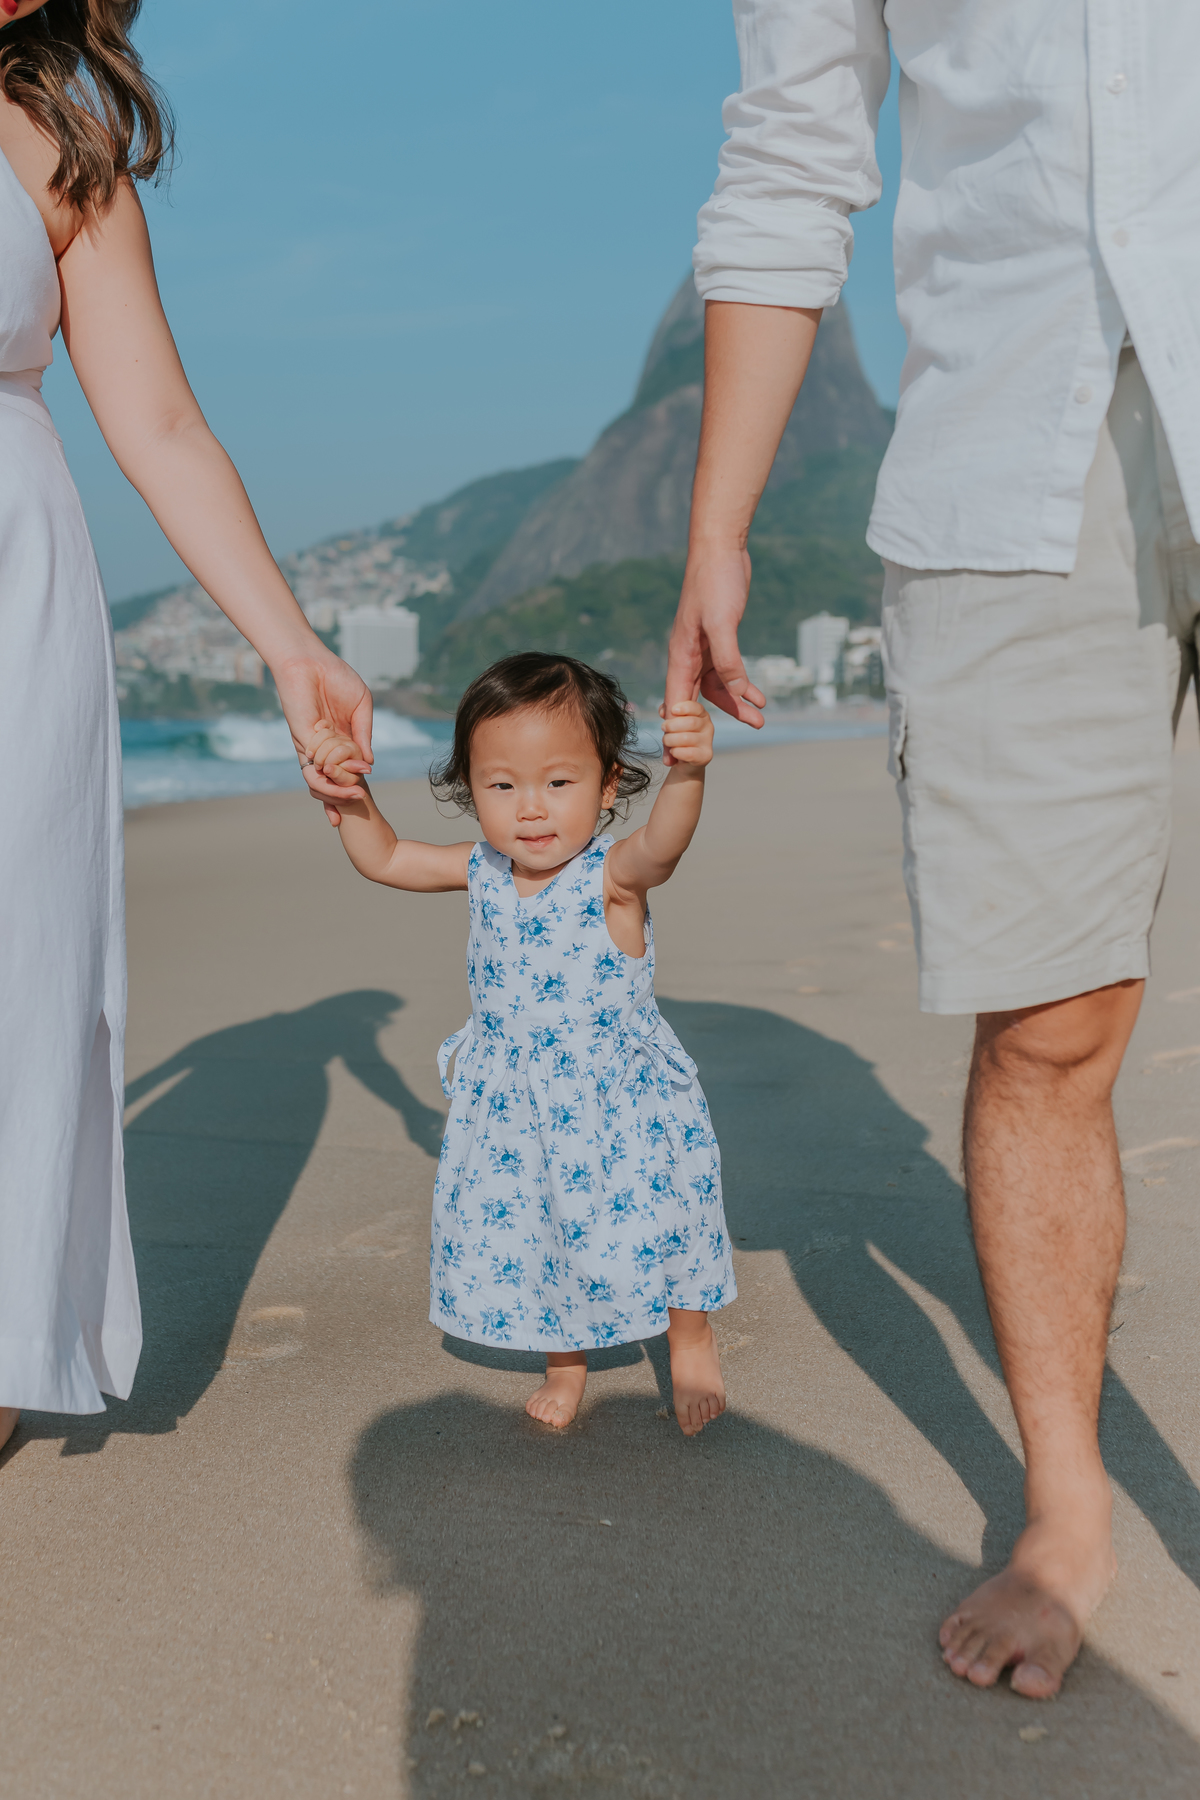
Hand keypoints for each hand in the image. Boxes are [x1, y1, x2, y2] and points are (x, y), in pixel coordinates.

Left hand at [271, 650, 372, 824]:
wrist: (309, 660)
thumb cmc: (336, 677)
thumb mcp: (361, 706)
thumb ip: (365, 734)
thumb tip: (369, 762)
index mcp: (340, 738)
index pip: (346, 768)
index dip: (353, 782)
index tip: (362, 789)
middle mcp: (325, 745)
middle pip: (333, 780)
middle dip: (345, 793)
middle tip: (359, 798)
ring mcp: (312, 744)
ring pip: (321, 780)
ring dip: (336, 791)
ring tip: (352, 795)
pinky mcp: (302, 740)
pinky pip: (313, 767)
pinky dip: (328, 777)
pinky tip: (342, 775)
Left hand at [657, 699, 714, 766]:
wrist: (684, 761)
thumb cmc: (678, 737)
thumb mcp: (672, 722)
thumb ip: (667, 712)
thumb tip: (663, 712)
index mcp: (702, 715)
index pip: (697, 708)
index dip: (685, 707)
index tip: (673, 710)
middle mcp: (708, 727)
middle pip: (691, 722)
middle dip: (672, 725)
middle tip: (664, 728)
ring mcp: (708, 742)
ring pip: (686, 738)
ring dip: (671, 739)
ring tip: (666, 741)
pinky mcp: (705, 755)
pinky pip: (689, 753)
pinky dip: (676, 752)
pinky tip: (673, 751)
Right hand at [664, 544, 763, 764]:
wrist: (722, 549)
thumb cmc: (716, 582)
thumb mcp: (723, 624)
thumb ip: (728, 661)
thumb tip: (737, 693)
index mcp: (681, 654)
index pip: (676, 702)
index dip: (675, 733)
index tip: (673, 759)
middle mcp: (688, 655)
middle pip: (696, 701)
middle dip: (707, 726)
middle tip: (711, 756)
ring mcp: (704, 648)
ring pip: (717, 688)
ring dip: (737, 704)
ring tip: (760, 720)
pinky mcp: (720, 640)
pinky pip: (729, 672)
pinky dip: (743, 685)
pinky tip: (760, 696)